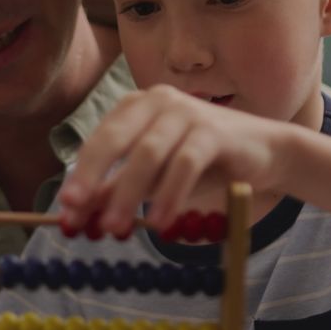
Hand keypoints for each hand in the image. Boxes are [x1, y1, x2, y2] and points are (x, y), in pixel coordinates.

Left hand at [58, 85, 295, 234]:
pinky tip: (159, 222)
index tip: (65, 209)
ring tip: (116, 228)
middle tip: (75, 211)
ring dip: (128, 193)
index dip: (80, 174)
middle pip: (115, 139)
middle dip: (93, 178)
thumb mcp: (154, 177)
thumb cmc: (205, 163)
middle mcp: (158, 100)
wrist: (265, 153)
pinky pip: (185, 163)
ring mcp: (187, 111)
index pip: (100, 140)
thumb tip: (76, 213)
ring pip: (148, 153)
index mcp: (137, 106)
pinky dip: (169, 194)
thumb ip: (117, 188)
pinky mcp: (214, 130)